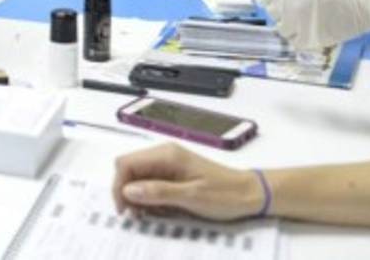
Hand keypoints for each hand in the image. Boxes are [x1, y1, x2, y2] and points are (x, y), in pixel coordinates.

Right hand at [112, 143, 265, 220]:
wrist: (250, 194)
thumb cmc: (223, 195)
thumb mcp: (191, 197)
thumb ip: (158, 192)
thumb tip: (127, 190)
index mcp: (166, 155)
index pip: (126, 164)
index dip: (119, 187)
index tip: (126, 211)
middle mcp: (163, 154)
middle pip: (129, 168)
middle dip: (126, 192)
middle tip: (137, 215)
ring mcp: (168, 163)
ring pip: (138, 176)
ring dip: (138, 196)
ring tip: (150, 215)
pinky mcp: (174, 172)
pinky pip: (150, 182)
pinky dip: (149, 197)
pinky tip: (160, 209)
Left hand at [257, 0, 369, 50]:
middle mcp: (287, 10)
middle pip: (273, 15)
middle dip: (282, 11)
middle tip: (299, 8)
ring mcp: (299, 27)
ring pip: (283, 31)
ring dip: (290, 27)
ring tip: (306, 20)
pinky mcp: (312, 40)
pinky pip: (297, 44)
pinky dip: (300, 39)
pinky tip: (311, 31)